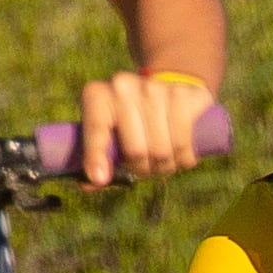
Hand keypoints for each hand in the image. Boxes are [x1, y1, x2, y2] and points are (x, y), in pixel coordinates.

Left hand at [73, 68, 212, 186]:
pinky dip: (185, 157)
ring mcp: (154, 89)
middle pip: (135, 148)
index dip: (96, 155)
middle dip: (143, 169)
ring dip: (165, 167)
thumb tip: (87, 185)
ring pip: (161, 149)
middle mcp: (123, 87)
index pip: (96, 129)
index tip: (99, 178)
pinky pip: (184, 140)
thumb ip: (99, 155)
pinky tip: (184, 158)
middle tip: (146, 171)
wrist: (166, 87)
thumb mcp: (110, 129)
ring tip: (165, 165)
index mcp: (97, 95)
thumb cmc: (131, 118)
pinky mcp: (181, 95)